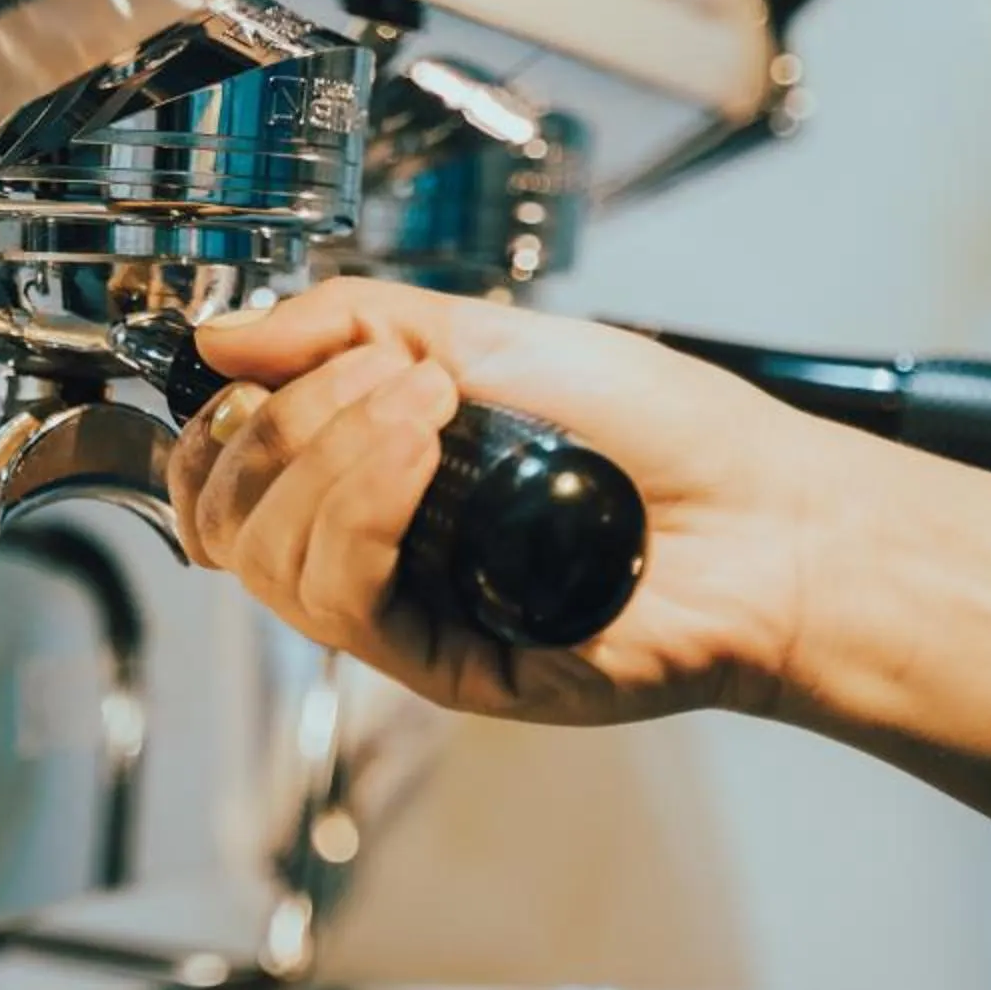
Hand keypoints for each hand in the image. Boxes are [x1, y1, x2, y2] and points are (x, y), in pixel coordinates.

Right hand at [165, 278, 836, 724]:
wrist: (769, 517)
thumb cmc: (664, 432)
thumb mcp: (491, 334)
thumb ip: (352, 325)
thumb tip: (221, 335)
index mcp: (371, 475)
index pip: (225, 471)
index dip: (227, 413)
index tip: (279, 357)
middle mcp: (374, 548)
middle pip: (226, 520)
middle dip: (278, 428)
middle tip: (385, 380)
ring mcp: (405, 611)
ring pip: (272, 561)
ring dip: (328, 458)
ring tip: (427, 408)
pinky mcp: (443, 664)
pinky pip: (345, 601)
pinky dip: (362, 510)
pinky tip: (419, 457)